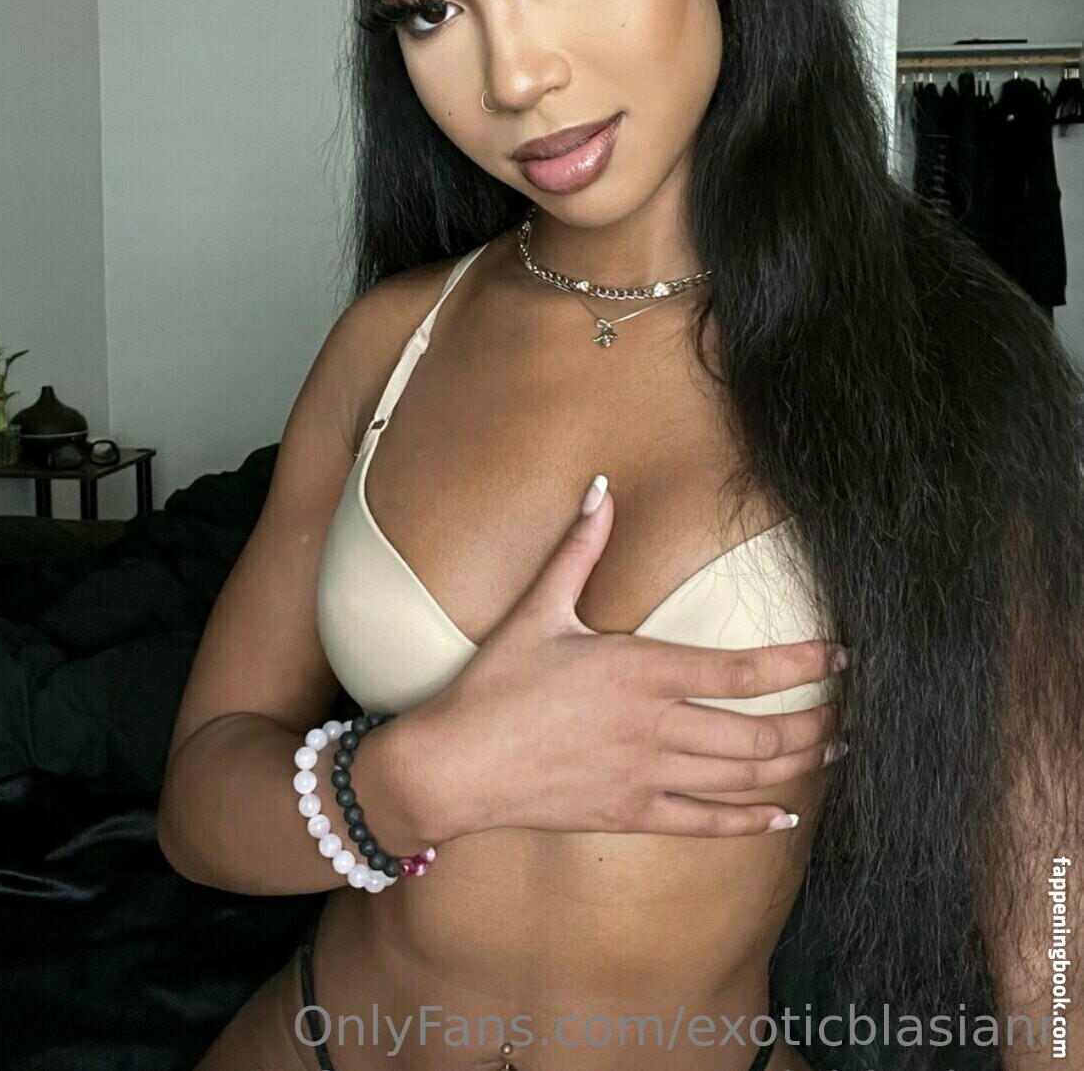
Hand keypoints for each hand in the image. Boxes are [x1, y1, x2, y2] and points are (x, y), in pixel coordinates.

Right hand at [400, 477, 846, 842]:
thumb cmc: (496, 685)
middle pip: (758, 733)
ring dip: (796, 767)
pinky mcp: (631, 812)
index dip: (800, 666)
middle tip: (852, 716)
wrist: (457, 766)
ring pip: (742, 778)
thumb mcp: (539, 610)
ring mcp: (647, 776)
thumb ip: (580, 549)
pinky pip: (705, 822)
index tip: (840, 657)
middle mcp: (656, 727)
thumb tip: (601, 487)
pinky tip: (782, 818)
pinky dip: (750, 821)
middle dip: (814, 725)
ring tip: (834, 754)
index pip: (742, 671)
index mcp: (641, 671)